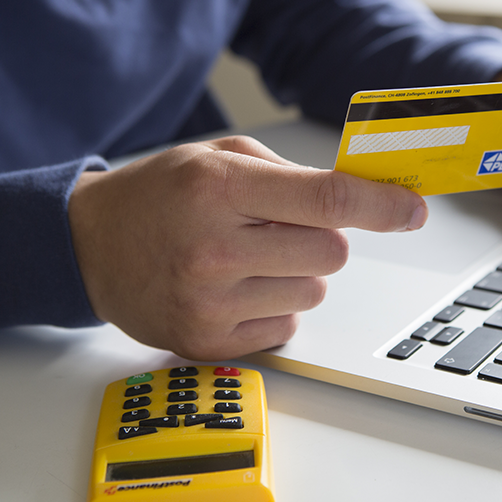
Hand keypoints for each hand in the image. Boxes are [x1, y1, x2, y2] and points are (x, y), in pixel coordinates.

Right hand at [68, 136, 427, 359]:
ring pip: (314, 293)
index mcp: (219, 188)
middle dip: (320, 238)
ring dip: (296, 275)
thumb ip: (292, 174)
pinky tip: (235, 289)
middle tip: (276, 228)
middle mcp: (214, 249)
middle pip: (330, 252)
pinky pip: (288, 327)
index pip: (326, 200)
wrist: (88, 246)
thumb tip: (366, 197)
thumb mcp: (218, 158)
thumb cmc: (160, 195)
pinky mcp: (208, 343)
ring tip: (246, 259)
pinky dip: (274, 307)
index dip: (380, 206)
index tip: (412, 210)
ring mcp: (210, 303)